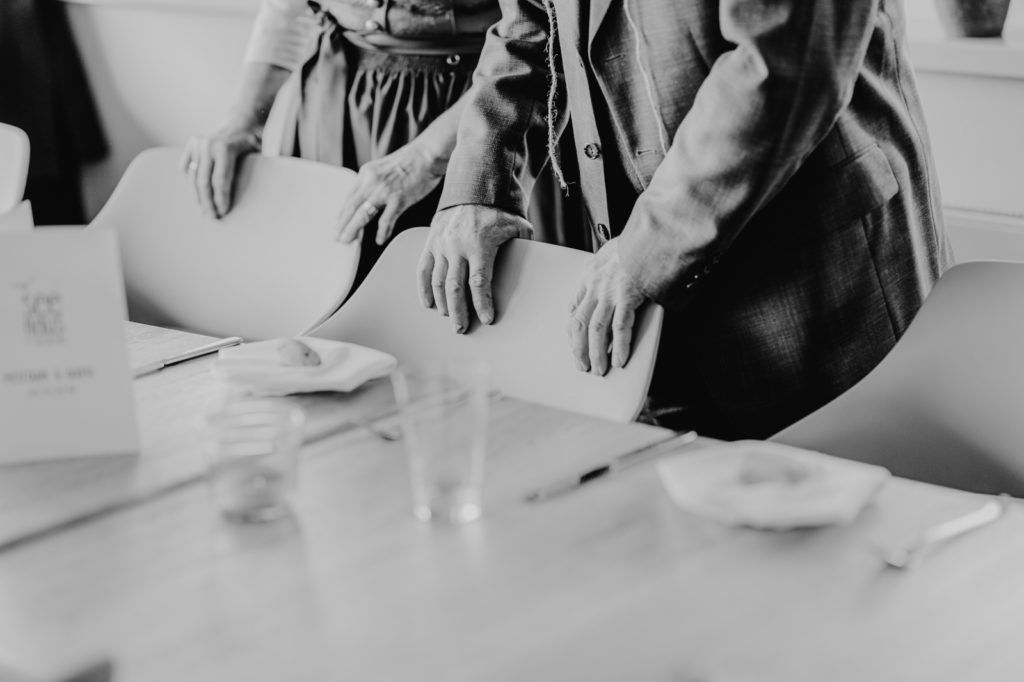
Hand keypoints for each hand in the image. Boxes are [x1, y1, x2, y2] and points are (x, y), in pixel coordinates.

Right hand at [181, 126, 260, 218]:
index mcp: (224, 148)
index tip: (223, 212)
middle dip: (207, 202)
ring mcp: (197, 143)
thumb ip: (254, 170)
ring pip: (192, 176)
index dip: (220, 198)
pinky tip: (198, 194)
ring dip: (198, 195)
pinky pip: (187, 167)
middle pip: (203, 181)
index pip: (220, 180)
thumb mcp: (259, 153)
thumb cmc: (253, 140)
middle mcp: (207, 145)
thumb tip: (256, 196)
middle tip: (212, 217)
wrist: (241, 119)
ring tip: (204, 210)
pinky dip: (191, 181)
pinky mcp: (191, 143)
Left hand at [336, 144, 445, 245]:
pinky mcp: (398, 199)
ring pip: (363, 215)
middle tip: (338, 238)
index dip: (342, 213)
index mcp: (366, 173)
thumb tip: (368, 199)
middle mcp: (371, 182)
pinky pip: (386, 220)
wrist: (427, 154)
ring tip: (348, 241)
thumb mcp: (383, 167)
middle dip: (343, 225)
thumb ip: (373, 181)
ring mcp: (384, 191)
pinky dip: (381, 232)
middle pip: (351, 208)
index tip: (338, 224)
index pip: (350, 197)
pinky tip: (379, 240)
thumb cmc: (410, 160)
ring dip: (353, 230)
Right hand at [418, 205, 532, 332]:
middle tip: (463, 329)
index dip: (482, 303)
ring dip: (443, 304)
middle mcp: (457, 246)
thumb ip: (524, 246)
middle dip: (459, 311)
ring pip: (438, 281)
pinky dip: (424, 289)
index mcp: (480, 244)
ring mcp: (441, 245)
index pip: (479, 281)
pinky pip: (423, 269)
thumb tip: (539, 266)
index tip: (487, 319)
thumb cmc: (498, 210)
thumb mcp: (517, 225)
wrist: (471, 187)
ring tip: (450, 318)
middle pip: (455, 287)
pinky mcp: (430, 242)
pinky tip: (429, 304)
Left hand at [569, 238, 646, 375]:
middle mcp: (595, 285)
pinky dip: (619, 347)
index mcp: (590, 274)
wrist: (652, 234)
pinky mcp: (627, 297)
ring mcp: (610, 292)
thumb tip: (609, 275)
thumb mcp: (612, 251)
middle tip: (582, 365)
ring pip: (595, 331)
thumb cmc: (637, 242)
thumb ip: (607, 267)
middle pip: (579, 324)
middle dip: (578, 348)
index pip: (573, 307)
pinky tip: (619, 360)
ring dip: (596, 353)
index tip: (573, 343)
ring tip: (598, 370)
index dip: (572, 330)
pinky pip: (620, 328)